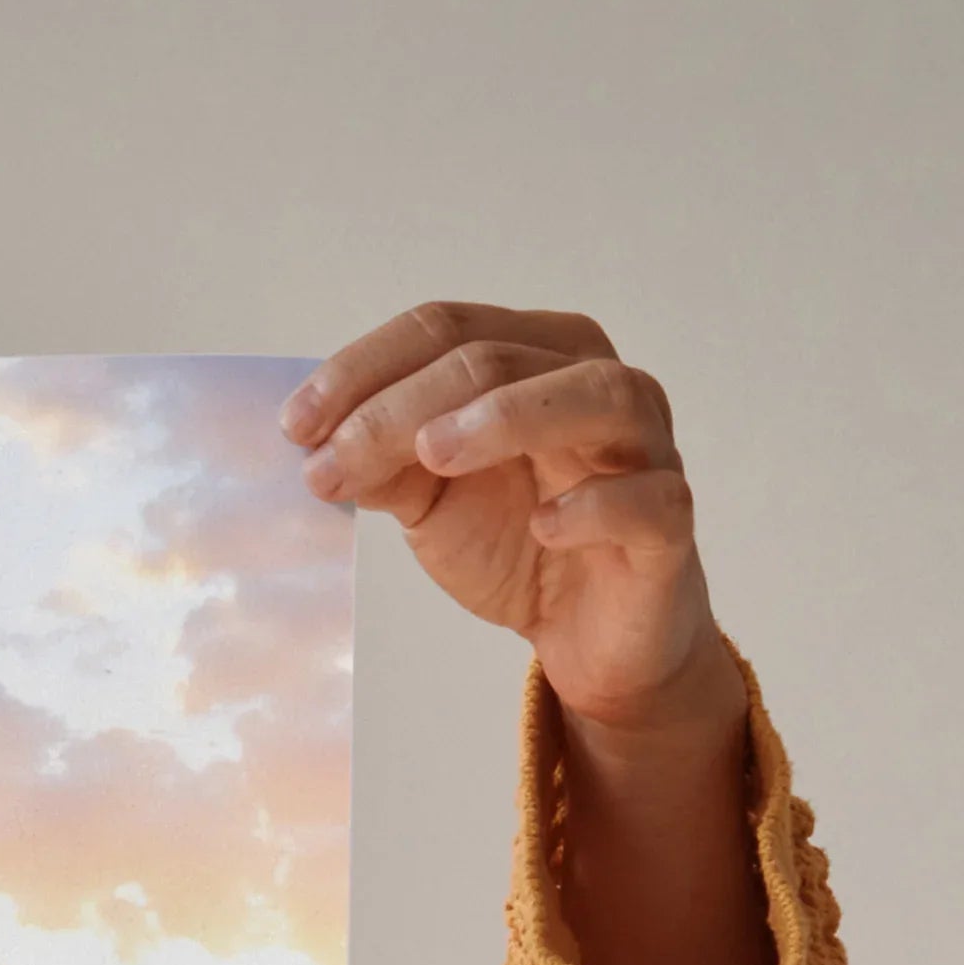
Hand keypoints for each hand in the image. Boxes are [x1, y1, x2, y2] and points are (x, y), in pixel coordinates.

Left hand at [287, 302, 769, 964]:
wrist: (588, 635)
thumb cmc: (518, 543)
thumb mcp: (432, 501)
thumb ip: (386, 463)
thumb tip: (319, 444)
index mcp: (536, 357)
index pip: (446, 329)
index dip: (365, 369)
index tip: (294, 427)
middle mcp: (596, 383)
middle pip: (498, 358)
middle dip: (401, 407)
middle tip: (332, 461)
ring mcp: (644, 448)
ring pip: (593, 396)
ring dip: (506, 417)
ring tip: (432, 454)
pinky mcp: (668, 523)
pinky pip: (646, 498)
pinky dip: (594, 505)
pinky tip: (544, 524)